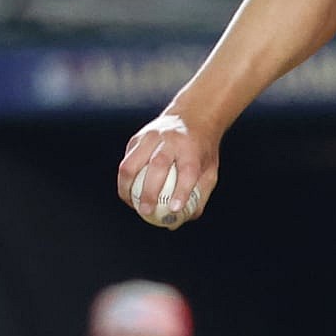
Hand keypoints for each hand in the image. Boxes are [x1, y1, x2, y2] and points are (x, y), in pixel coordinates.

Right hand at [120, 110, 219, 229]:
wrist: (192, 116)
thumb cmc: (201, 150)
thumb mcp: (210, 170)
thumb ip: (200, 195)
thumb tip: (181, 219)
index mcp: (192, 147)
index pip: (187, 171)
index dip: (181, 191)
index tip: (174, 209)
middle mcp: (170, 139)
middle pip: (157, 165)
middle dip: (149, 192)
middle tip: (146, 212)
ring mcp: (150, 136)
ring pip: (132, 162)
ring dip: (127, 186)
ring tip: (131, 204)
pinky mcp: (137, 138)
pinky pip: (126, 161)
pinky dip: (125, 179)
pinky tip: (129, 193)